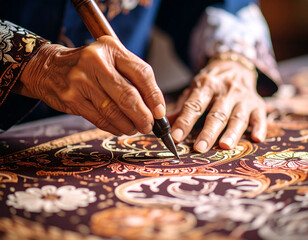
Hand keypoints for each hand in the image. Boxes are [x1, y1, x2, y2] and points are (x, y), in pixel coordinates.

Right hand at [15, 36, 165, 135]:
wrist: (49, 67)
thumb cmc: (88, 65)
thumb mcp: (110, 60)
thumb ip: (131, 78)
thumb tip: (154, 107)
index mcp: (111, 48)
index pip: (142, 73)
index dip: (155, 96)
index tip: (160, 113)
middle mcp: (96, 62)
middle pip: (128, 96)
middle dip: (143, 116)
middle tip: (149, 126)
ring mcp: (81, 80)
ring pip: (113, 111)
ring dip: (129, 125)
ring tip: (135, 128)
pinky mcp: (71, 98)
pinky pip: (99, 119)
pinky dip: (113, 127)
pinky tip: (119, 129)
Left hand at [170, 57, 265, 152]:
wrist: (235, 66)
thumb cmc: (210, 84)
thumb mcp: (194, 90)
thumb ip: (181, 108)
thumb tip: (163, 124)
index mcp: (206, 85)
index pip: (194, 105)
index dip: (185, 121)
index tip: (176, 137)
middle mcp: (226, 90)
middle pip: (217, 113)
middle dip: (208, 131)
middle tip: (199, 148)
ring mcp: (244, 97)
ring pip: (238, 116)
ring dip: (232, 132)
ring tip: (224, 146)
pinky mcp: (258, 104)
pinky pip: (260, 117)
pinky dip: (259, 128)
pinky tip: (257, 139)